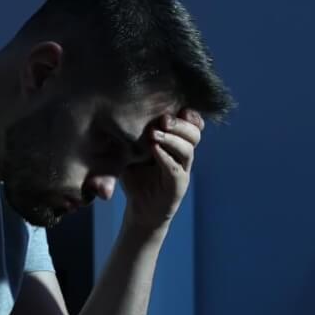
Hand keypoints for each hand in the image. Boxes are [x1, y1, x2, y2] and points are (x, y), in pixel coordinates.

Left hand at [121, 108, 203, 234]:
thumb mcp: (131, 152)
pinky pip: (176, 169)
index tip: (176, 104)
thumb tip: (120, 111)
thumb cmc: (135, 177)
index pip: (191, 123)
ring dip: (172, 139)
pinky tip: (154, 150)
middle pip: (194, 133)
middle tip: (163, 120)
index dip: (188, 114)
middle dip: (180, 124)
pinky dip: (166, 158)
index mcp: (176, 142)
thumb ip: (133, 136)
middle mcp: (183, 154)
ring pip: (188, 150)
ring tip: (154, 134)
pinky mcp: (178, 185)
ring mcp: (183, 170)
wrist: (139, 209)